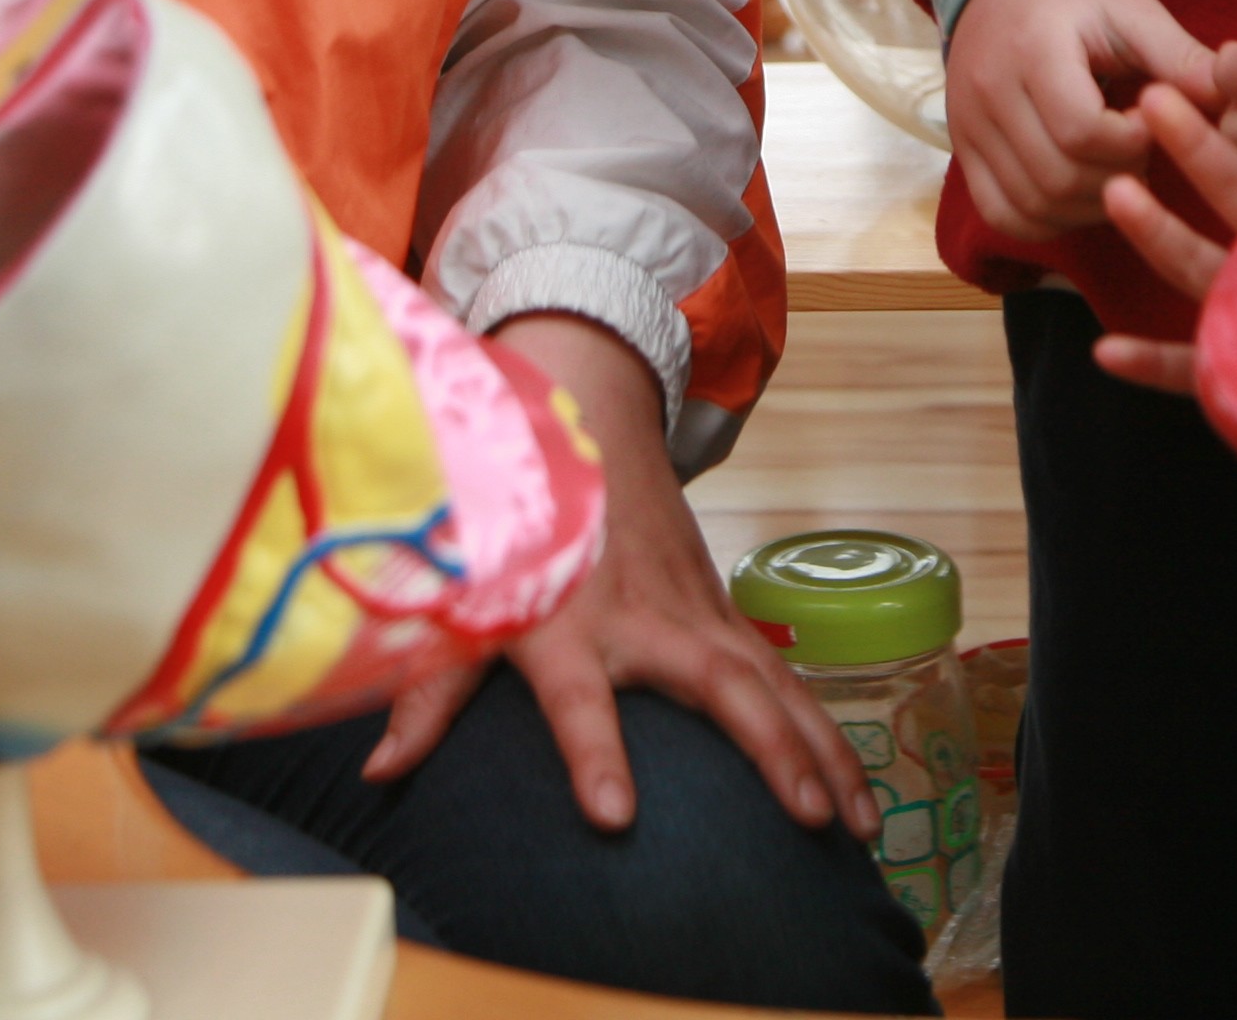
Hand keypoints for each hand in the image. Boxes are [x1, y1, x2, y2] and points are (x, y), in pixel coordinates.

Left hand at [364, 313, 873, 842]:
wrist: (584, 411)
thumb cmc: (516, 516)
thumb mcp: (464, 596)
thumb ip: (427, 691)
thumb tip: (376, 775)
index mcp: (565, 622)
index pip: (576, 698)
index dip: (592, 753)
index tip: (612, 815)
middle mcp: (643, 617)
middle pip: (718, 686)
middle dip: (770, 751)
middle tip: (808, 815)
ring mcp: (696, 611)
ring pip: (774, 684)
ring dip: (823, 751)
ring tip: (860, 826)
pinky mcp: (724, 611)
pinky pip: (783, 678)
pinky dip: (825, 730)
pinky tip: (856, 788)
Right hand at [942, 0, 1217, 241]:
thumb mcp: (1134, 12)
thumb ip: (1183, 61)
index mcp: (1033, 49)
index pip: (1080, 130)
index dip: (1131, 141)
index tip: (1154, 119)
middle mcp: (989, 92)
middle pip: (1057, 177)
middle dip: (1116, 178)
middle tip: (1142, 150)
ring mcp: (967, 126)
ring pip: (1030, 205)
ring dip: (1086, 205)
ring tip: (1115, 168)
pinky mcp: (962, 149)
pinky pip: (1001, 213)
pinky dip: (1045, 219)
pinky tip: (1078, 192)